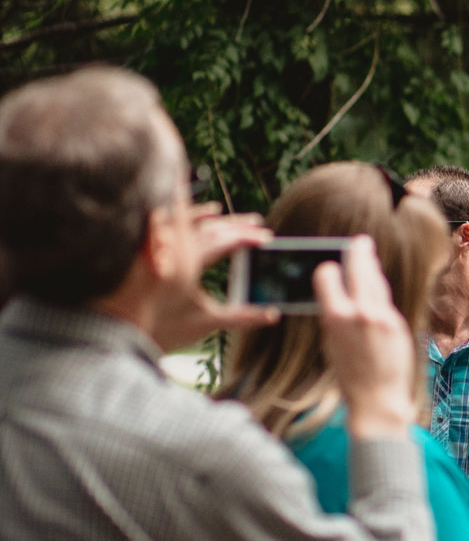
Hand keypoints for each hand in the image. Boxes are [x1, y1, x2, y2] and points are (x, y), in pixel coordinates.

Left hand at [153, 206, 277, 350]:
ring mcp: (157, 249)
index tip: (266, 237)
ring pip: (184, 223)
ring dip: (204, 215)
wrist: (123, 330)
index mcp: (189, 264)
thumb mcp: (207, 322)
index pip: (222, 241)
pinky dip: (179, 221)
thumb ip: (242, 317)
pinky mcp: (146, 253)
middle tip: (257, 221)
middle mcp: (172, 250)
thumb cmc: (163, 329)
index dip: (246, 237)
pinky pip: (164, 227)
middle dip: (235, 224)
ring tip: (218, 210)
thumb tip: (274, 314)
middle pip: (208, 228)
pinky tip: (187, 220)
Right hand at [315, 237, 416, 439]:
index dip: (328, 270)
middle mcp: (360, 312)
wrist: (378, 397)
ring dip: (371, 265)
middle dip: (357, 253)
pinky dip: (379, 288)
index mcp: (335, 316)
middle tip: (359, 241)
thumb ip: (334, 314)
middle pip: (359, 270)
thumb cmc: (349, 374)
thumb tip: (336, 294)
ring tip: (367, 252)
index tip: (329, 266)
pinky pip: (385, 298)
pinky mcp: (397, 323)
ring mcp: (381, 316)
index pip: (328, 276)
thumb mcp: (330, 342)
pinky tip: (376, 281)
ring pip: (375, 281)